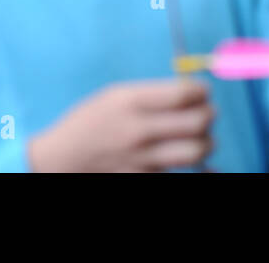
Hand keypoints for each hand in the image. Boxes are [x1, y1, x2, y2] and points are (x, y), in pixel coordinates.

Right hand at [28, 78, 214, 171]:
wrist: (59, 160)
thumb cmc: (91, 121)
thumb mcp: (116, 96)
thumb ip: (154, 93)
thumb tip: (194, 92)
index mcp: (130, 102)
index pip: (185, 94)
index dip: (202, 91)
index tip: (202, 92)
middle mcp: (138, 131)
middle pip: (198, 122)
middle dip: (209, 115)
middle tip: (205, 113)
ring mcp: (141, 159)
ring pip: (197, 151)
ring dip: (205, 141)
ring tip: (198, 136)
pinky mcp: (143, 178)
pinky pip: (183, 172)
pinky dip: (193, 164)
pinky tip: (188, 156)